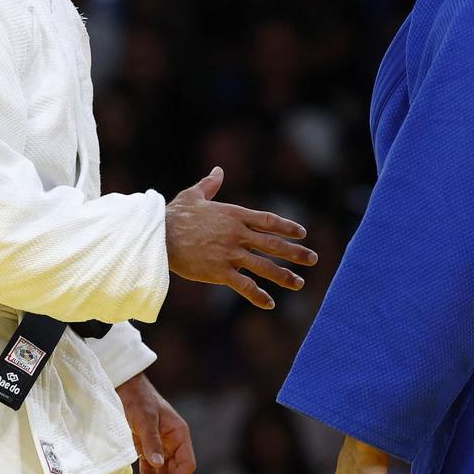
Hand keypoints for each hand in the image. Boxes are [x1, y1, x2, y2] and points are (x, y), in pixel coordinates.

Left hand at [115, 373, 196, 473]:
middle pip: (174, 473)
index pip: (186, 464)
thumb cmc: (139, 399)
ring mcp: (160, 448)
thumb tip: (158, 465)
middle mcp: (172, 444)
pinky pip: (149, 471)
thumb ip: (151, 441)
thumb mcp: (146, 419)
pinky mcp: (146, 450)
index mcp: (179, 435)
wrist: (124, 388)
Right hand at [165, 167, 316, 308]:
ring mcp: (230, 254)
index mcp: (234, 215)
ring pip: (264, 266)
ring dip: (284, 276)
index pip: (268, 220)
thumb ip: (210, 184)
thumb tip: (218, 170)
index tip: (302, 233)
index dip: (287, 227)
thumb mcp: (194, 195)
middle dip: (295, 252)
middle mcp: (237, 234)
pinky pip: (244, 285)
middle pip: (273, 244)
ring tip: (299, 283)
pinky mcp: (220, 272)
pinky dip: (258, 295)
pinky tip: (270, 303)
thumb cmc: (175, 215)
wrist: (159, 237)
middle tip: (313, 259)